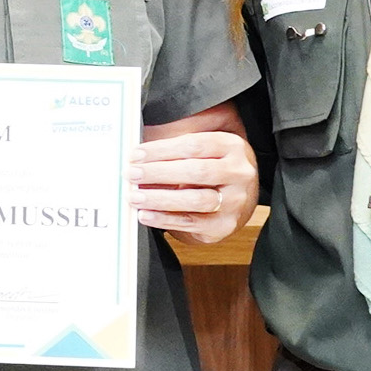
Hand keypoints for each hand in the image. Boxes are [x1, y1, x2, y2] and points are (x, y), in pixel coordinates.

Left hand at [130, 125, 258, 243]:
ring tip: (135, 196)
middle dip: (158, 173)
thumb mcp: (204, 151)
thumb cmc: (212, 170)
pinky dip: (165, 219)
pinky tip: (146, 214)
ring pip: (195, 199)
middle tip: (132, 174)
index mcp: (232, 146)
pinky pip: (191, 222)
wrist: (238, 199)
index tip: (136, 154)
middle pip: (196, 171)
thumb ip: (175, 151)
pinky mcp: (225, 224)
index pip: (194, 145)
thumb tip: (138, 158)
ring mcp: (235, 200)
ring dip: (160, 198)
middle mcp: (239, 173)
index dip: (162, 150)